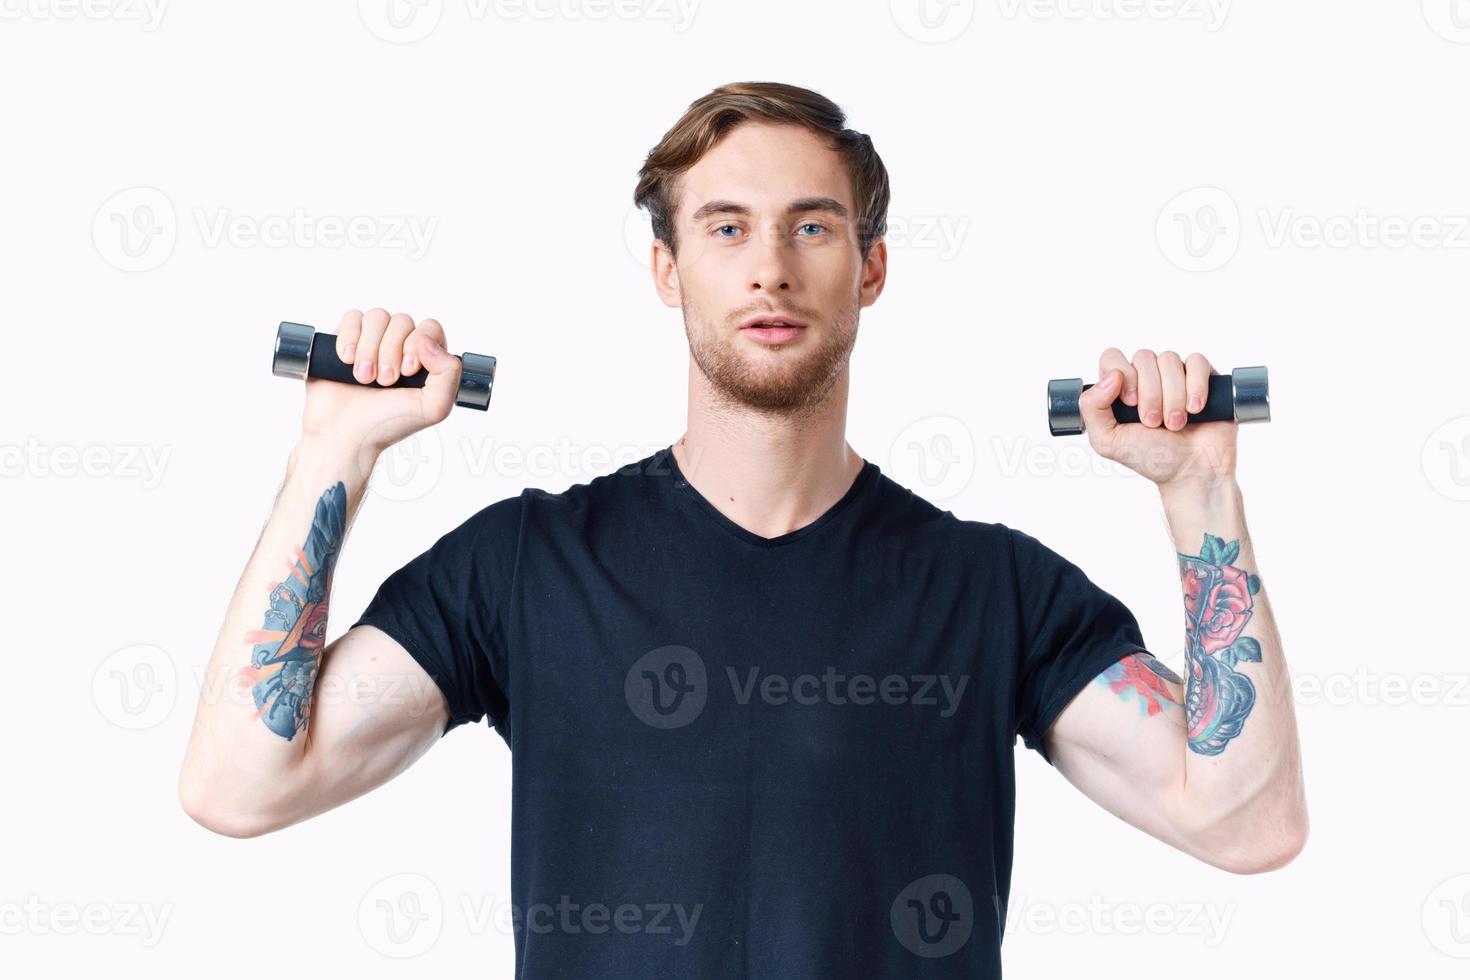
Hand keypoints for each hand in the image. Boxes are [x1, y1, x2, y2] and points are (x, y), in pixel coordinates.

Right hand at [300, 308, 462, 456]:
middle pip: (402, 321)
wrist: (343, 434)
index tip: (408, 371)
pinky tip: (346, 361)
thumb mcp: (434, 407)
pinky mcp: (346, 340)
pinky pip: (352, 317)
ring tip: (363, 378)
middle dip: (390, 351)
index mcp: (426, 360)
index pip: (430, 328)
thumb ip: (449, 374)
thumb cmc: (387, 424)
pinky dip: (349, 338)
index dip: (418, 344)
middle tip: (384, 381)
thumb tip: (429, 341)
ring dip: (369, 349)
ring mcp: (372, 342)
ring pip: (377, 317)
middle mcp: (400, 347)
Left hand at [1077, 347, 1237, 491]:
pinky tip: (1195, 409)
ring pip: (1169, 360)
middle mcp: (1147, 377)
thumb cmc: (1151, 457)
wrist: (1192, 472)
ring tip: (1175, 424)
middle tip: (1153, 423)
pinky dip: (1196, 386)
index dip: (1122, 374)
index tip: (1130, 403)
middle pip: (1143, 358)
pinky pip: (1197, 362)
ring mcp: (1175, 375)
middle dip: (1150, 394)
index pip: (1112, 358)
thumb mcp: (1107, 441)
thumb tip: (1111, 376)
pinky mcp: (1203, 377)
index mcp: (1120, 388)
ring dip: (1173, 396)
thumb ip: (1092, 408)